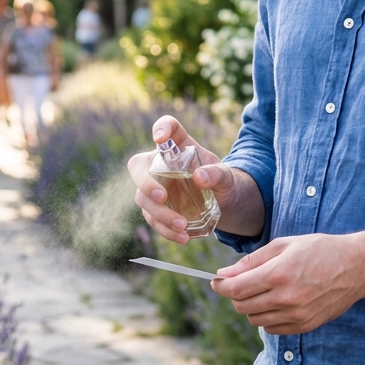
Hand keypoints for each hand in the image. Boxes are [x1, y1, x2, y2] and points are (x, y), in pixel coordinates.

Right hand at [128, 116, 233, 244]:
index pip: (166, 127)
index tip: (161, 138)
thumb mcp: (226, 177)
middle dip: (145, 182)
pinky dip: (166, 230)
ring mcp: (154, 188)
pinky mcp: (155, 210)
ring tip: (182, 225)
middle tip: (162, 197)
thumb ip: (217, 174)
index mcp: (179, 146)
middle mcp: (160, 165)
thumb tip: (200, 178)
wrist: (224, 203)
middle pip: (138, 166)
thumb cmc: (221, 181)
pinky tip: (183, 237)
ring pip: (143, 199)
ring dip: (160, 214)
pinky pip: (153, 220)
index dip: (161, 128)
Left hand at [211, 234, 364, 334]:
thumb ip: (251, 261)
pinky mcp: (305, 325)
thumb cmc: (320, 249)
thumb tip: (224, 274)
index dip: (221, 286)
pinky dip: (268, 317)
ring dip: (251, 307)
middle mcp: (287, 298)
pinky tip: (277, 302)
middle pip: (242, 306)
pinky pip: (272, 329)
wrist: (356, 266)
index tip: (217, 281)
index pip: (236, 289)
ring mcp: (297, 315)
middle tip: (242, 283)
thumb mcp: (284, 245)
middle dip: (235, 295)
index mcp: (279, 274)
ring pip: (255, 320)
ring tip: (263, 291)